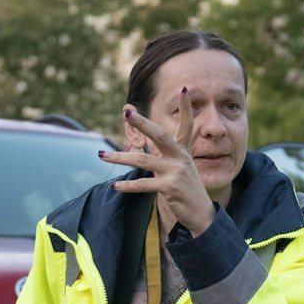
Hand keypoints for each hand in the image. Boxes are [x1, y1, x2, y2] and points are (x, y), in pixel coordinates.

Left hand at [100, 89, 217, 237]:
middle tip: (127, 112)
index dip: (186, 108)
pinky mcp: (170, 187)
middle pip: (159, 135)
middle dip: (142, 123)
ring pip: (142, 161)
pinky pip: (144, 184)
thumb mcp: (178, 167)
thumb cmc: (185, 189)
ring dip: (119, 158)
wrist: (201, 214)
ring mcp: (175, 172)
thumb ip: (160, 154)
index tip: (184, 89)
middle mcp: (180, 157)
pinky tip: (115, 185)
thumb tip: (137, 144)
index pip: (187, 125)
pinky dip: (128, 185)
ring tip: (101, 155)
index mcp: (183, 150)